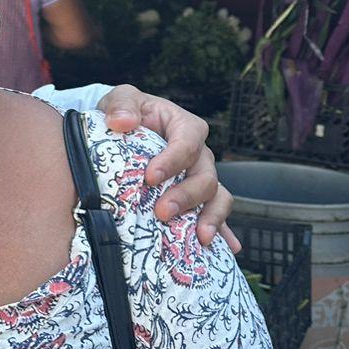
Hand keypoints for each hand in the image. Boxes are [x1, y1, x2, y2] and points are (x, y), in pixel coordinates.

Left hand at [95, 84, 239, 251]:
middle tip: (162, 212)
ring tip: (201, 237)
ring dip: (211, 217)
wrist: (123, 132)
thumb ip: (121, 106)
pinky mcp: (195, 198)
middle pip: (205, 175)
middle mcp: (199, 154)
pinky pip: (214, 214)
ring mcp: (199, 178)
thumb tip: (122, 122)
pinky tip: (227, 248)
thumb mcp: (121, 100)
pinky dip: (222, 231)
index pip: (188, 142)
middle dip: (186, 196)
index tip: (150, 177)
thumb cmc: (125, 114)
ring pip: (217, 197)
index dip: (173, 160)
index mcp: (185, 127)